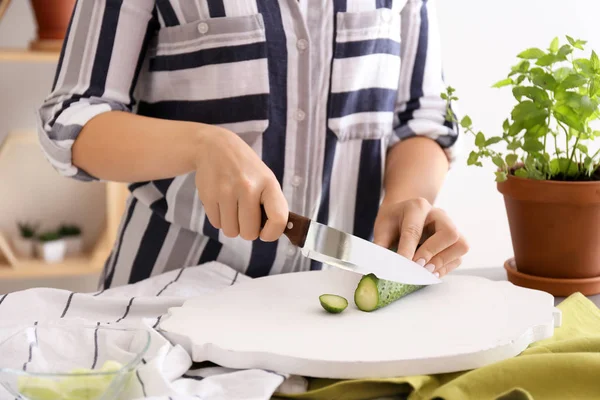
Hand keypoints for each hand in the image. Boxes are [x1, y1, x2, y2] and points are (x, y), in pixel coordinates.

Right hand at [194, 127, 288, 241]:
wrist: (216, 146)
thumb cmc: (246, 169)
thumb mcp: (265, 179)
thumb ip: (272, 204)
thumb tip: (273, 233)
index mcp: (268, 183)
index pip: (278, 218)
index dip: (273, 234)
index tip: (266, 233)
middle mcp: (248, 187)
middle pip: (249, 233)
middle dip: (248, 230)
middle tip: (246, 217)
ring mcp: (226, 191)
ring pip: (231, 232)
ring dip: (232, 226)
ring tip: (233, 208)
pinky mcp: (208, 196)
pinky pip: (216, 224)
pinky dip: (220, 219)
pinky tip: (222, 203)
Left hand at [373, 198, 467, 276]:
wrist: (404, 212)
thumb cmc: (393, 220)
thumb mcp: (382, 227)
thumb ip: (380, 245)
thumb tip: (379, 266)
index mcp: (416, 207)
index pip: (414, 230)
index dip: (408, 250)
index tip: (402, 265)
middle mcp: (438, 214)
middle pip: (449, 233)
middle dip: (433, 252)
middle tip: (417, 266)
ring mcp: (450, 226)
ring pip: (460, 245)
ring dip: (443, 261)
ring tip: (425, 271)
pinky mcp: (455, 241)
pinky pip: (458, 257)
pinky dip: (445, 267)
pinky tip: (431, 272)